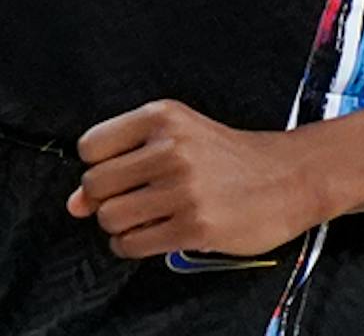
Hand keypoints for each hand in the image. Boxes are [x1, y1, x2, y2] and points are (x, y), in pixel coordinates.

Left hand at [65, 99, 327, 259]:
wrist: (289, 177)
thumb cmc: (229, 157)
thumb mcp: (179, 138)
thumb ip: (122, 162)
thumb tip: (74, 203)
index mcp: (163, 117)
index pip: (90, 146)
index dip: (97, 166)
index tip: (116, 173)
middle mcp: (171, 149)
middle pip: (95, 185)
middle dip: (104, 200)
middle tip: (131, 200)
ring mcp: (184, 190)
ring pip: (110, 218)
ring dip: (119, 226)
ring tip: (145, 218)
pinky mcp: (195, 227)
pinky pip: (133, 244)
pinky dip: (132, 246)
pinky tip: (154, 234)